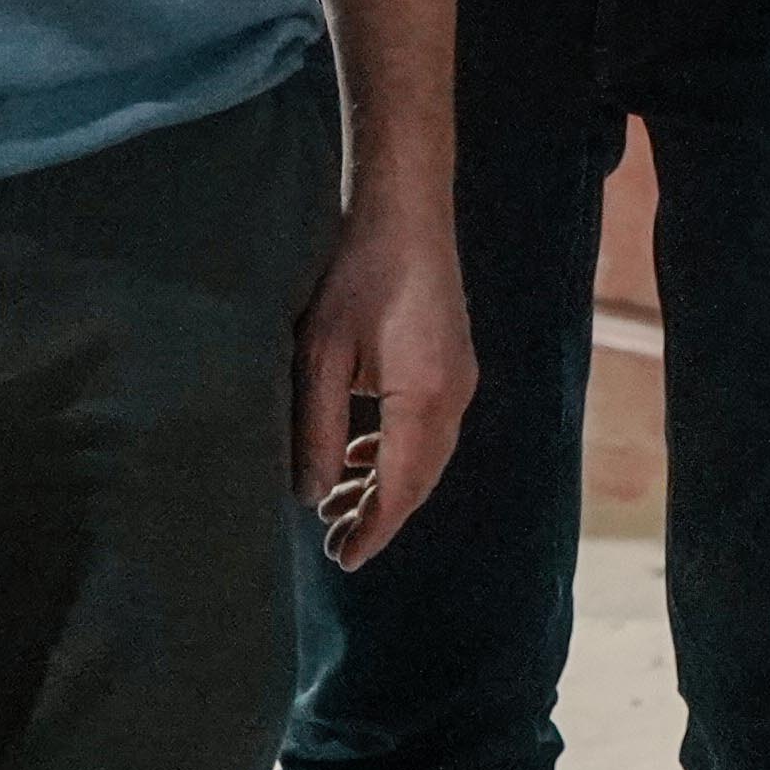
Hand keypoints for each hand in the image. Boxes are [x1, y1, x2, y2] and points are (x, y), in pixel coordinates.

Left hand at [296, 189, 473, 572]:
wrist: (404, 208)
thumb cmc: (356, 273)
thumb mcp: (320, 355)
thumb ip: (317, 431)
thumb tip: (311, 495)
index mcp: (426, 399)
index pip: (401, 488)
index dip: (373, 530)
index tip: (343, 561)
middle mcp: (454, 394)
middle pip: (419, 479)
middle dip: (379, 515)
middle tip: (335, 545)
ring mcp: (458, 377)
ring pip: (425, 455)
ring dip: (386, 484)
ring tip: (339, 505)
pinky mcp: (450, 361)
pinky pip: (428, 426)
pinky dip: (397, 452)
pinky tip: (363, 456)